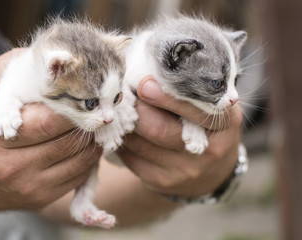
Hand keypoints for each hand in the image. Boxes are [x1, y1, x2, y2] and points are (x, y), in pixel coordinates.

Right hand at [0, 49, 100, 210]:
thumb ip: (3, 72)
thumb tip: (40, 57)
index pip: (48, 121)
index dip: (73, 107)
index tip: (86, 96)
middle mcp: (13, 166)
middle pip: (67, 141)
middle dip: (87, 122)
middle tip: (96, 109)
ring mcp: (29, 186)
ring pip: (80, 161)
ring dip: (92, 141)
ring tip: (93, 125)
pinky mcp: (41, 198)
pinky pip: (78, 178)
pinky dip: (88, 160)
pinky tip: (85, 145)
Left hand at [118, 76, 241, 197]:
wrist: (212, 172)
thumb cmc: (208, 127)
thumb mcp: (212, 108)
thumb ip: (191, 92)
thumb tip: (149, 74)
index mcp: (225, 123)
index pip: (194, 109)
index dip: (166, 97)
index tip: (144, 84)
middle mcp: (208, 150)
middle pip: (159, 129)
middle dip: (136, 109)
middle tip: (124, 94)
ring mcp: (185, 171)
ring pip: (139, 144)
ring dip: (125, 124)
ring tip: (121, 109)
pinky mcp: (162, 182)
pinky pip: (131, 158)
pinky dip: (122, 141)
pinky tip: (123, 131)